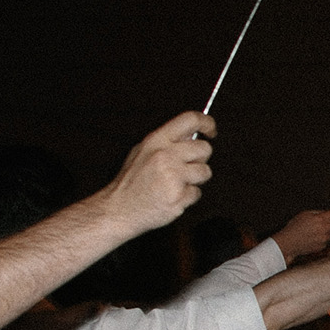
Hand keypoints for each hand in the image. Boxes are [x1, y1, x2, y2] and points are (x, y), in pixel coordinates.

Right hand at [98, 112, 215, 234]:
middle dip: (200, 159)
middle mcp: (166, 156)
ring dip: (196, 179)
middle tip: (187, 166)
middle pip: (204, 148)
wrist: (118, 209)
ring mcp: (173, 176)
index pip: (190, 120)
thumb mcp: (142, 151)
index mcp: (157, 141)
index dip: (207, 123)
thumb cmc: (130, 182)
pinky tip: (171, 196)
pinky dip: (187, 197)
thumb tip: (190, 135)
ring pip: (205, 172)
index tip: (211, 130)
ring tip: (177, 183)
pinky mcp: (178, 196)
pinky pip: (197, 193)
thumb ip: (166, 142)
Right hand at [274, 208, 329, 260]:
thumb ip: (318, 212)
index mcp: (320, 219)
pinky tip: (315, 237)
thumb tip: (326, 212)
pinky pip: (327, 240)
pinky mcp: (322, 246)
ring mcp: (324, 239)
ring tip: (318, 229)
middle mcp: (324, 229)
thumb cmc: (294, 227)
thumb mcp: (305, 214)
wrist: (289, 242)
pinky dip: (324, 238)